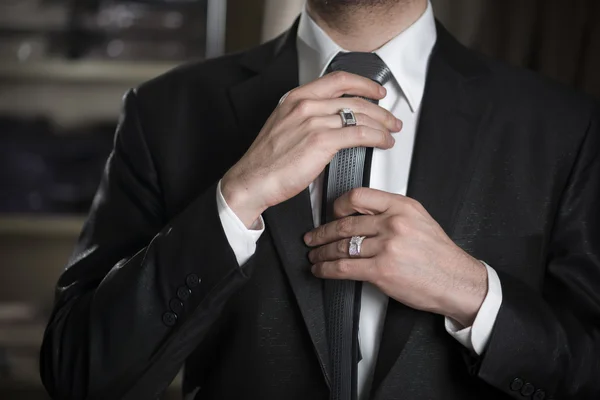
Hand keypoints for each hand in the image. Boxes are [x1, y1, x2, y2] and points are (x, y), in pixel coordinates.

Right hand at [221, 71, 402, 226]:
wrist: (252, 180)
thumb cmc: (266, 161)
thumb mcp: (284, 127)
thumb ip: (307, 118)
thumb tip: (334, 121)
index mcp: (296, 98)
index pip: (338, 80)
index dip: (363, 83)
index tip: (376, 91)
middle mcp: (305, 105)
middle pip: (354, 99)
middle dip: (380, 109)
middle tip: (391, 118)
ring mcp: (313, 121)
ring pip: (360, 116)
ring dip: (382, 124)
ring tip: (391, 132)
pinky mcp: (321, 141)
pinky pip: (359, 134)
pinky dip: (377, 137)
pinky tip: (382, 142)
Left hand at [304, 187, 487, 326]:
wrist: (457, 282)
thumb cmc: (440, 256)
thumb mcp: (420, 221)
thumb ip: (392, 214)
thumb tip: (362, 216)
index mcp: (402, 206)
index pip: (359, 196)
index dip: (338, 205)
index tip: (331, 213)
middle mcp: (393, 223)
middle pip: (345, 223)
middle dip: (322, 232)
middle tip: (312, 237)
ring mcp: (387, 246)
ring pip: (341, 246)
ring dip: (321, 253)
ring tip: (314, 256)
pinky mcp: (381, 270)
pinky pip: (343, 267)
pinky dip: (326, 269)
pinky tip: (321, 269)